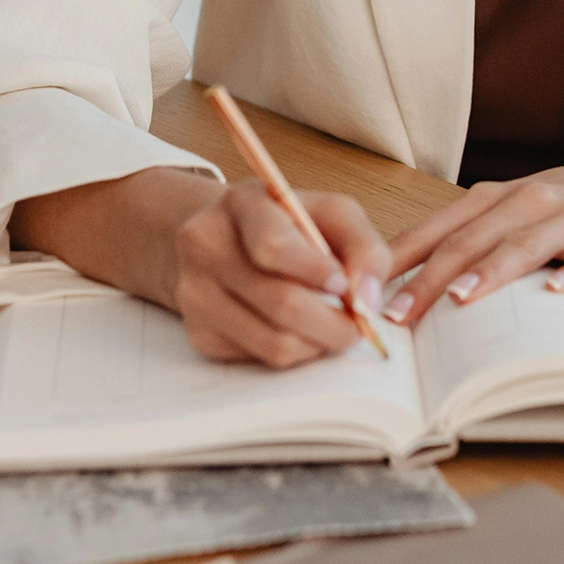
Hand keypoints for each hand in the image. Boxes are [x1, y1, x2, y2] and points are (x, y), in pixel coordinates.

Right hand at [170, 179, 392, 367]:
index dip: (316, 273)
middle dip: (334, 322)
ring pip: (273, 342)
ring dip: (317, 343)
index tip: (346, 286)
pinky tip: (298, 330)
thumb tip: (369, 300)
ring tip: (332, 326)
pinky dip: (292, 353)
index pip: (274, 246)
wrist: (227, 240)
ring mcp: (195, 292)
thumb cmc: (289, 226)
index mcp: (243, 204)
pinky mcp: (198, 333)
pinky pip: (259, 359)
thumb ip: (363, 247)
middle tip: (359, 325)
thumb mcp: (331, 214)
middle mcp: (207, 245)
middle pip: (280, 302)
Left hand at [380, 164, 563, 328]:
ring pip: (525, 245)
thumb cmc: (554, 214)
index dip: (401, 261)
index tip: (366, 294)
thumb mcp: (505, 217)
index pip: (439, 229)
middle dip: (432, 278)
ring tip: (461, 299)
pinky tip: (557, 294)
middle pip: (473, 240)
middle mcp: (530, 201)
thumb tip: (390, 288)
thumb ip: (458, 244)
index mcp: (495, 199)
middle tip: (401, 315)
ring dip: (492, 272)